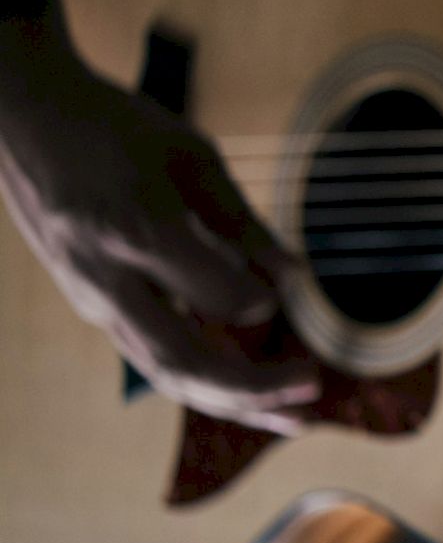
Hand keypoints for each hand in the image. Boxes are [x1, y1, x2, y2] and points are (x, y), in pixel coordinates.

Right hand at [0, 44, 321, 432]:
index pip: (215, 295)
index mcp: (137, 230)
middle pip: (182, 360)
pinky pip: (153, 358)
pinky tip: (251, 397)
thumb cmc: (117, 129)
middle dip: (252, 388)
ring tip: (295, 419)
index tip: (292, 285)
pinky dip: (206, 383)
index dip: (261, 299)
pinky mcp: (94, 307)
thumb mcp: (191, 156)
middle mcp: (109, 278)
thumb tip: (294, 276)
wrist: (28, 123)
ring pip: (165, 373)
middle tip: (313, 389)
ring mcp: (94, 299)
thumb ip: (241, 220)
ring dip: (234, 402)